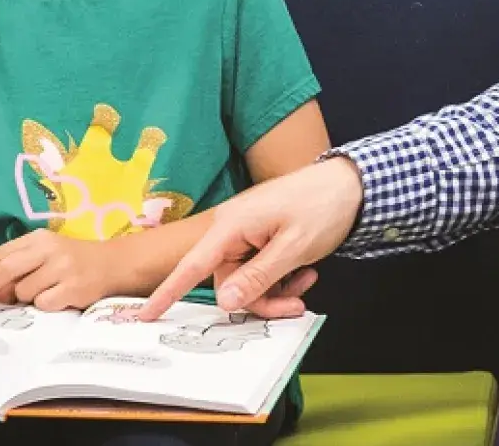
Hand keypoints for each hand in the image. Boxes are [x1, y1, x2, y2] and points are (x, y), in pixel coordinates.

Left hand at [0, 229, 120, 310]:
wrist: (114, 265)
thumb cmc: (73, 260)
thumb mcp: (45, 252)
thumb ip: (16, 261)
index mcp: (38, 238)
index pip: (1, 253)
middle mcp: (50, 249)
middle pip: (7, 270)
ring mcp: (63, 268)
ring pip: (24, 291)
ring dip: (26, 299)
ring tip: (41, 293)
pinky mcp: (73, 288)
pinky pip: (43, 304)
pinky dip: (45, 306)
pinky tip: (57, 299)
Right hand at [140, 156, 363, 319]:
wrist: (352, 184)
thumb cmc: (322, 205)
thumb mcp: (293, 247)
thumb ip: (258, 277)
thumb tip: (224, 301)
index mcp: (232, 226)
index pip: (193, 265)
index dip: (169, 291)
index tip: (146, 314)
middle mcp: (233, 229)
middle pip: (229, 282)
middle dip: (260, 300)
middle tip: (295, 304)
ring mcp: (249, 233)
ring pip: (248, 281)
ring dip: (276, 290)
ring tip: (307, 281)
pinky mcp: (263, 237)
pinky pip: (261, 270)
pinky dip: (282, 277)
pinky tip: (306, 271)